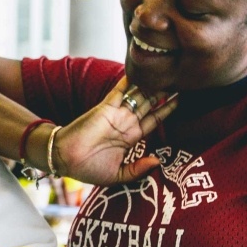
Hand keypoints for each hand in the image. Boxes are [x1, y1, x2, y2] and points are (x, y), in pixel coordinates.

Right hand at [50, 77, 175, 185]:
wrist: (64, 159)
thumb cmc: (88, 169)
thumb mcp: (118, 175)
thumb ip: (138, 169)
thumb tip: (158, 161)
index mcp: (131, 137)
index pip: (154, 120)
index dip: (166, 110)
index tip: (180, 100)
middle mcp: (126, 123)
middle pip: (150, 103)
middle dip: (164, 93)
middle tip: (181, 80)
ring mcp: (117, 113)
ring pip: (138, 95)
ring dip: (152, 85)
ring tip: (168, 73)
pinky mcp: (106, 108)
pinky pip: (120, 91)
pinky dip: (130, 80)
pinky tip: (143, 70)